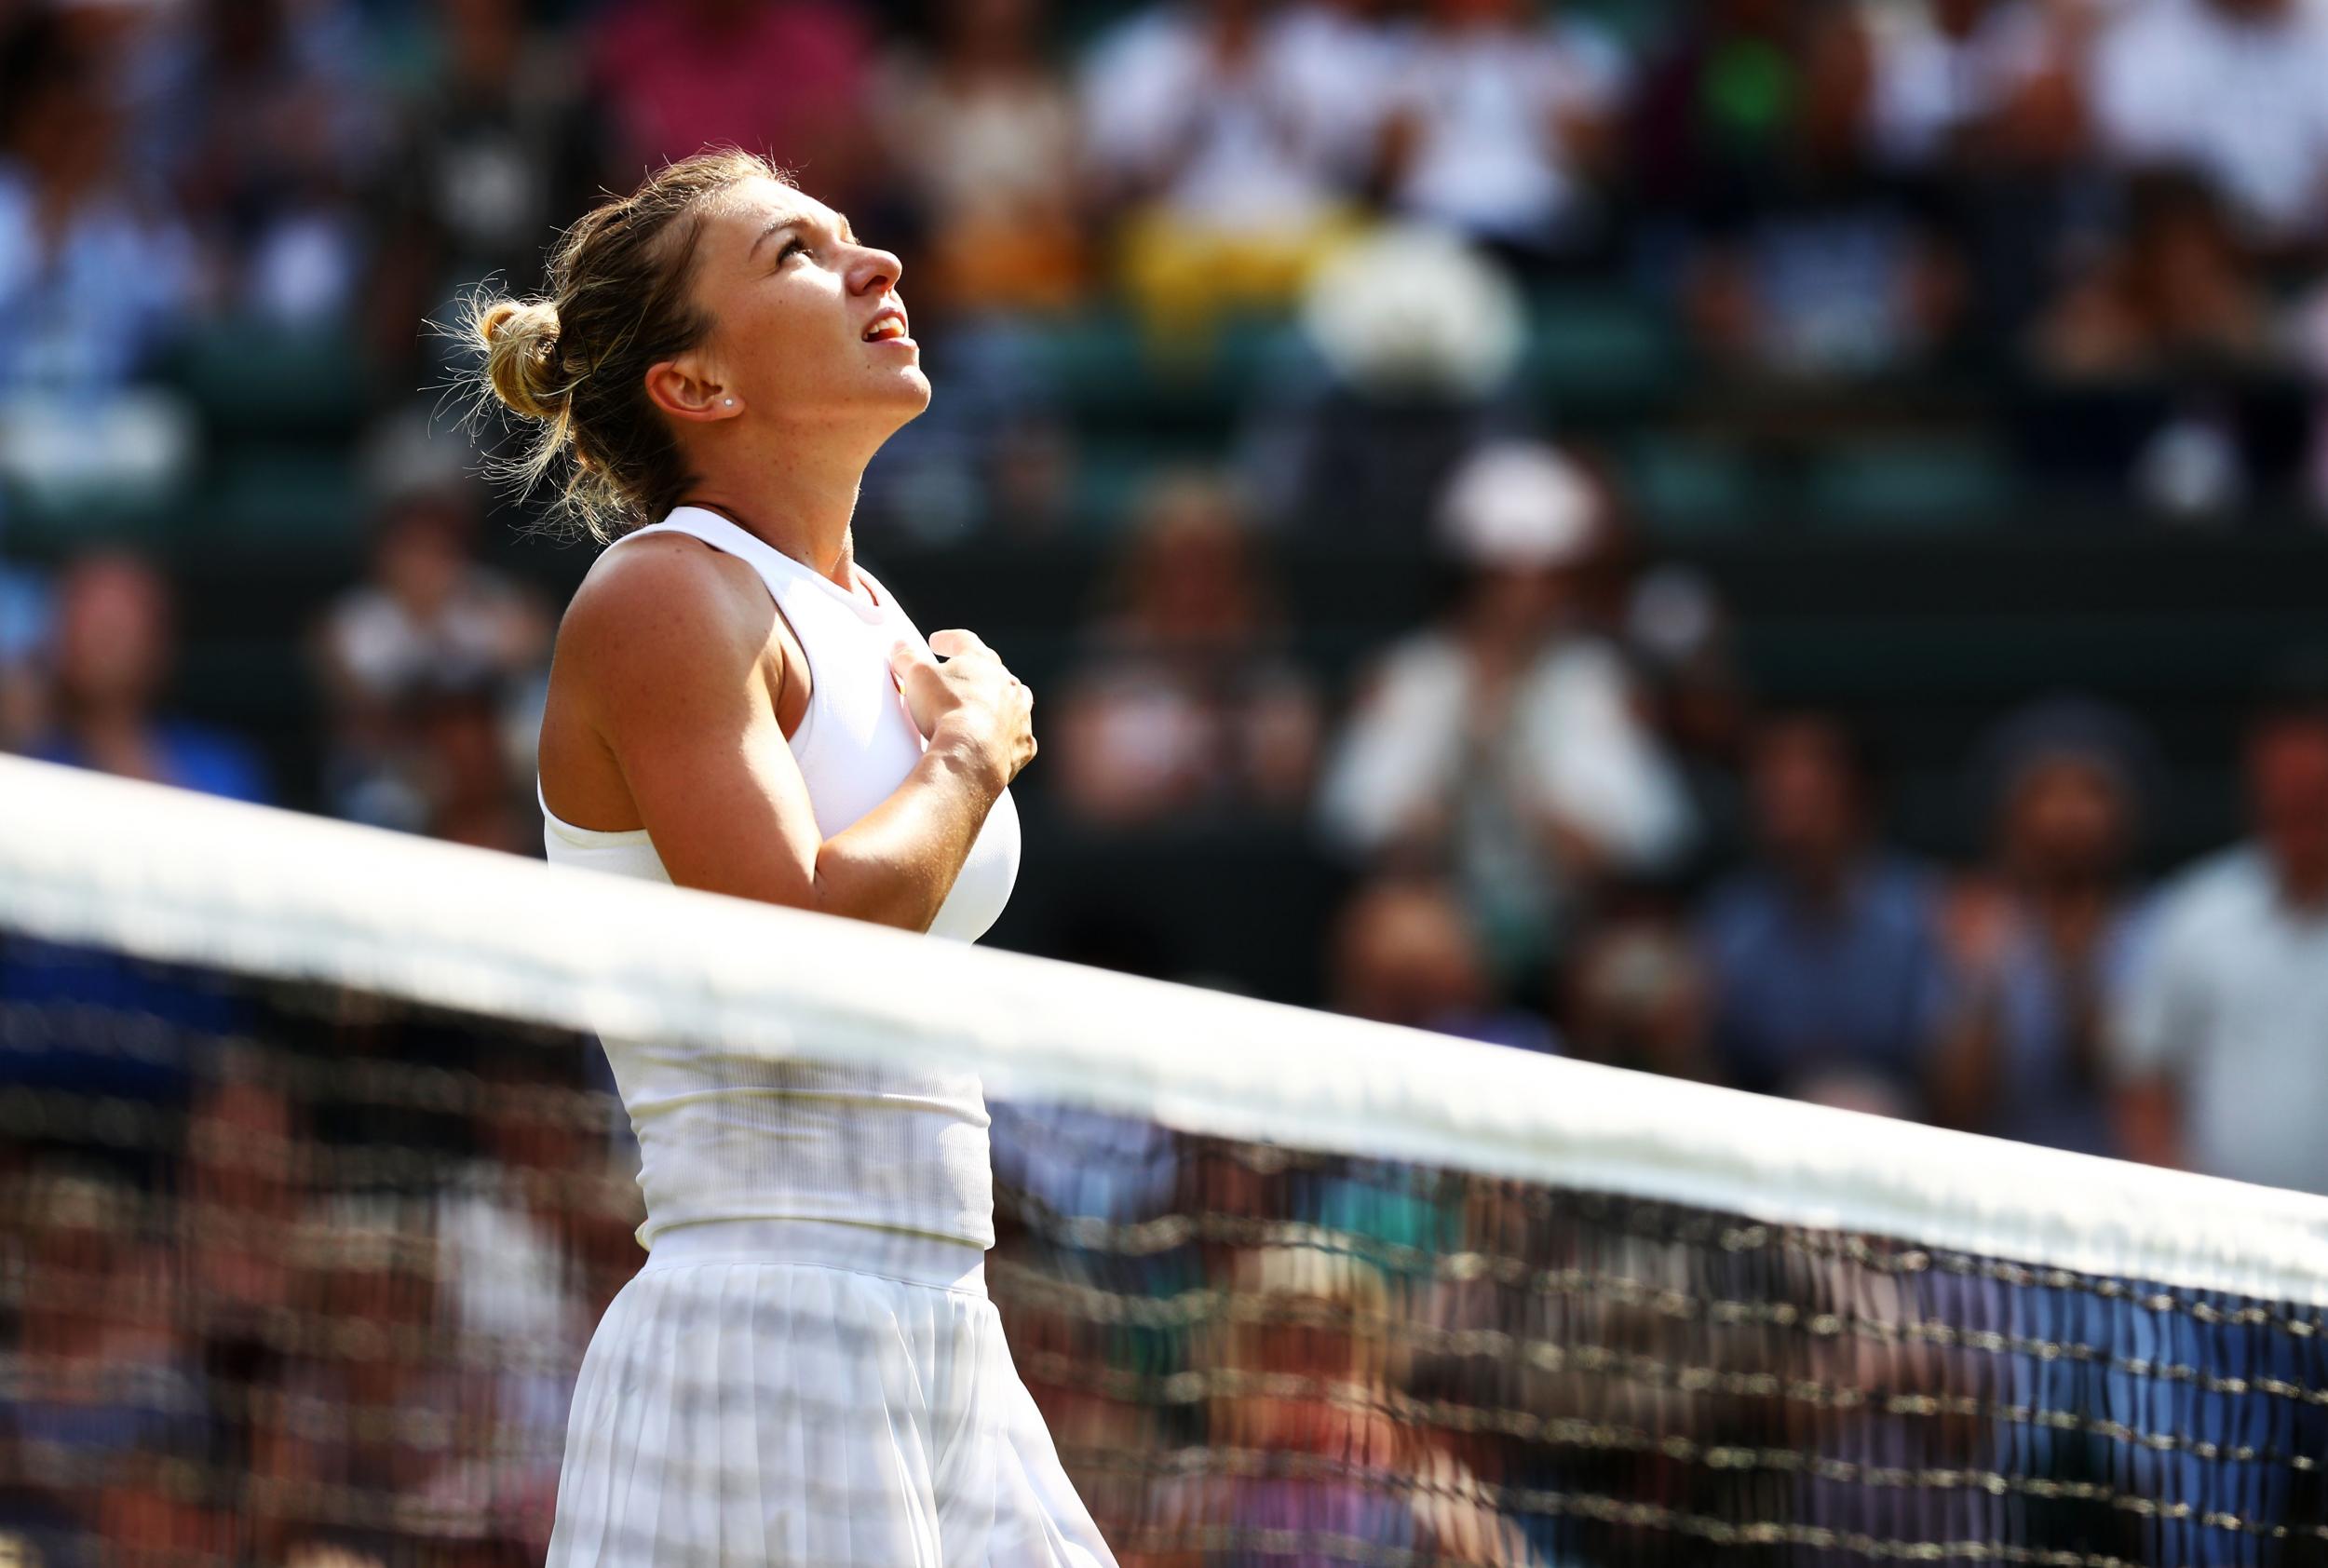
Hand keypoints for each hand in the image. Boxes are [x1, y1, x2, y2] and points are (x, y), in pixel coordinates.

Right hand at [888, 628, 1036, 787]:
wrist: (971, 753)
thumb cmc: (945, 709)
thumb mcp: (917, 676)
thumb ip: (908, 658)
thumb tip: (900, 646)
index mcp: (982, 661)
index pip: (964, 640)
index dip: (948, 640)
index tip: (938, 642)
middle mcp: (1007, 684)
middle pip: (993, 670)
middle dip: (977, 672)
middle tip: (963, 675)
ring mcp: (1019, 714)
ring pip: (1015, 700)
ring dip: (1001, 700)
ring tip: (988, 704)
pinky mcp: (1021, 743)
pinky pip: (1019, 736)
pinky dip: (1010, 736)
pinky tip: (1002, 739)